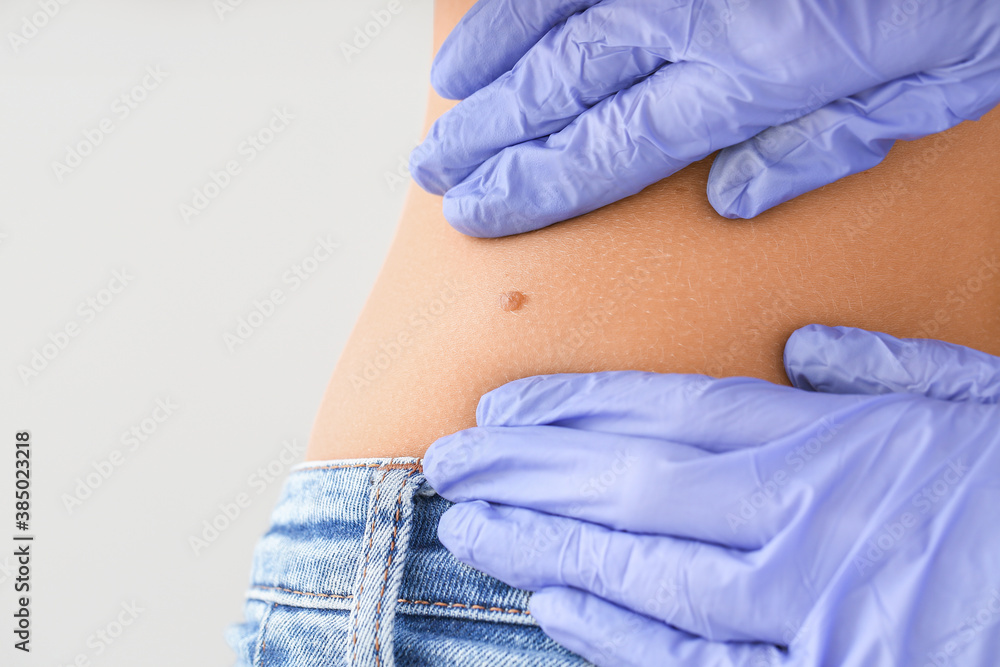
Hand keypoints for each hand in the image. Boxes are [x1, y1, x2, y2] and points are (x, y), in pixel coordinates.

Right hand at [411, 0, 999, 236]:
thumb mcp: (931, 84)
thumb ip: (822, 145)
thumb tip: (726, 203)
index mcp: (757, 76)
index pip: (609, 149)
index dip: (531, 185)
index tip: (472, 212)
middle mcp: (697, 16)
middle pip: (563, 90)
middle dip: (489, 138)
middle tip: (432, 172)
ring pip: (553, 19)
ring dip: (490, 65)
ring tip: (445, 105)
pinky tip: (480, 24)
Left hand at [423, 325, 999, 664]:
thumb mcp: (981, 412)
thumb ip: (886, 374)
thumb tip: (798, 347)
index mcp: (836, 448)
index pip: (672, 413)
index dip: (575, 408)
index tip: (502, 408)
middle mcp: (800, 524)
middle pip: (630, 485)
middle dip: (526, 471)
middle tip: (447, 462)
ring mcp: (797, 613)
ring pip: (639, 572)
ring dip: (541, 545)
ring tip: (468, 526)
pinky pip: (686, 659)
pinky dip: (610, 633)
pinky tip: (548, 603)